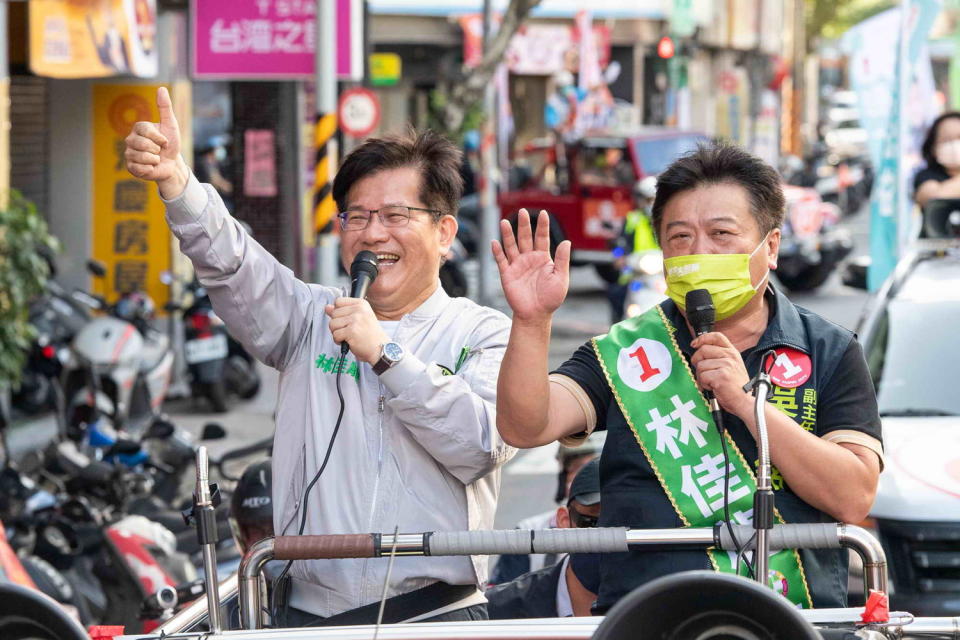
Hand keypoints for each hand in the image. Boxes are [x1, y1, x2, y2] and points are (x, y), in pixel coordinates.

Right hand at [124, 87, 188, 198]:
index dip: (159, 138)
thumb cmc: (171, 144)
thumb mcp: (170, 124)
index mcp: (138, 128)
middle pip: (142, 144)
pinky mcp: (130, 167)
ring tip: (156, 158)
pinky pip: (139, 168)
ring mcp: (129, 153)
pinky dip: (150, 169)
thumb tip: (161, 88)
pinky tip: (151, 167)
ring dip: (154, 159)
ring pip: (141, 156)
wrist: (172, 164)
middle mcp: (130, 139)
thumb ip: (165, 107)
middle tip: (159, 151)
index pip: (145, 131)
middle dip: (157, 149)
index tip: (165, 141)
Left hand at [325, 298, 389, 364]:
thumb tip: (327, 307)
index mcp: (361, 304)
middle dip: (337, 325)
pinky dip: (339, 341)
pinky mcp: (352, 331)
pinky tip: (349, 342)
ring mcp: (356, 320)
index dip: (339, 313)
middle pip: (333, 313)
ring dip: (337, 333)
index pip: (338, 301)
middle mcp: (359, 309)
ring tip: (348, 336)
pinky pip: (335, 335)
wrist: (380, 349)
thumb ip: (342, 312)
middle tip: (349, 331)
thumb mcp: (358, 319)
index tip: (347, 320)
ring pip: (332, 324)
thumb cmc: (369, 335)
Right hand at [492, 209, 570, 323]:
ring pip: (511, 246)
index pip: (542, 238)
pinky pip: (501, 260)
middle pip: (526, 237)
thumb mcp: (561, 278)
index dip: (543, 226)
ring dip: (508, 234)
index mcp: (543, 258)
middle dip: (524, 224)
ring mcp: (517, 265)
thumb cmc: (551, 298)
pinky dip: (497, 251)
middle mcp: (529, 259)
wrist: (536, 314)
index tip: (544, 213)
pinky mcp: (507, 274)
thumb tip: (566, 241)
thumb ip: (562, 260)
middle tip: (523, 211)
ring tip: (505, 222)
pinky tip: (495, 242)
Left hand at [690, 332, 751, 416]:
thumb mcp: (731, 366)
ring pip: (701, 365)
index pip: (716, 336)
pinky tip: (712, 387)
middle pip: (703, 350)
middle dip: (697, 361)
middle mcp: (730, 357)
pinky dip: (703, 384)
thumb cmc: (736, 387)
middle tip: (703, 371)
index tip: (695, 344)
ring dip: (701, 376)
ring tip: (711, 382)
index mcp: (732, 353)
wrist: (745, 401)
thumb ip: (719, 357)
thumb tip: (699, 350)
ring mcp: (726, 365)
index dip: (703, 338)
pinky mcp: (721, 376)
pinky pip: (702, 376)